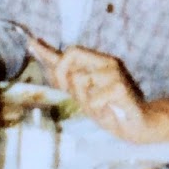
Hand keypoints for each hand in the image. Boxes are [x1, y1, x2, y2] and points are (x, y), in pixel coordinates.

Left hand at [28, 40, 168, 142]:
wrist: (137, 125)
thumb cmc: (110, 109)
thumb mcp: (84, 95)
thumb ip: (67, 81)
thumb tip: (46, 65)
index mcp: (97, 62)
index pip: (69, 52)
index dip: (48, 49)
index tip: (30, 43)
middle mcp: (105, 63)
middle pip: (70, 55)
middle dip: (63, 74)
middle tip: (74, 94)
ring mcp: (113, 73)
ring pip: (79, 79)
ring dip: (84, 99)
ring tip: (99, 106)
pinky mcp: (120, 87)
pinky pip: (93, 98)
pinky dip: (97, 109)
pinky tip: (108, 111)